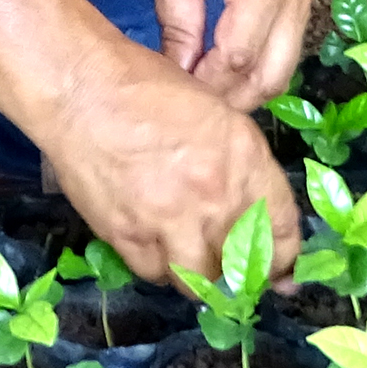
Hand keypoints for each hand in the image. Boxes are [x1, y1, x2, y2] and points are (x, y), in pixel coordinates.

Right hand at [36, 37, 300, 288]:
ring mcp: (171, 220)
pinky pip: (155, 273)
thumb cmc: (148, 87)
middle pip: (242, 266)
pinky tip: (156, 251)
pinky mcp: (129, 235)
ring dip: (199, 277)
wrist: (83, 89)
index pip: (282, 229)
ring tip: (192, 262)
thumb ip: (238, 162)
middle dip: (241, 275)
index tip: (280, 274)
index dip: (283, 260)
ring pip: (200, 280)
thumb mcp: (215, 112)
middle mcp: (216, 197)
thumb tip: (249, 204)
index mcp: (245, 159)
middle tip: (233, 275)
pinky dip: (159, 268)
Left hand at [150, 0, 317, 108]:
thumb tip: (177, 73)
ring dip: (246, 87)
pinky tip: (222, 68)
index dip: (206, 82)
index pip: (239, 57)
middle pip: (273, 75)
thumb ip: (178, 21)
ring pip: (284, 67)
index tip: (172, 92)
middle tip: (190, 104)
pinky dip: (257, 67)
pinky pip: (286, 47)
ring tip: (203, 89)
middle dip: (231, 98)